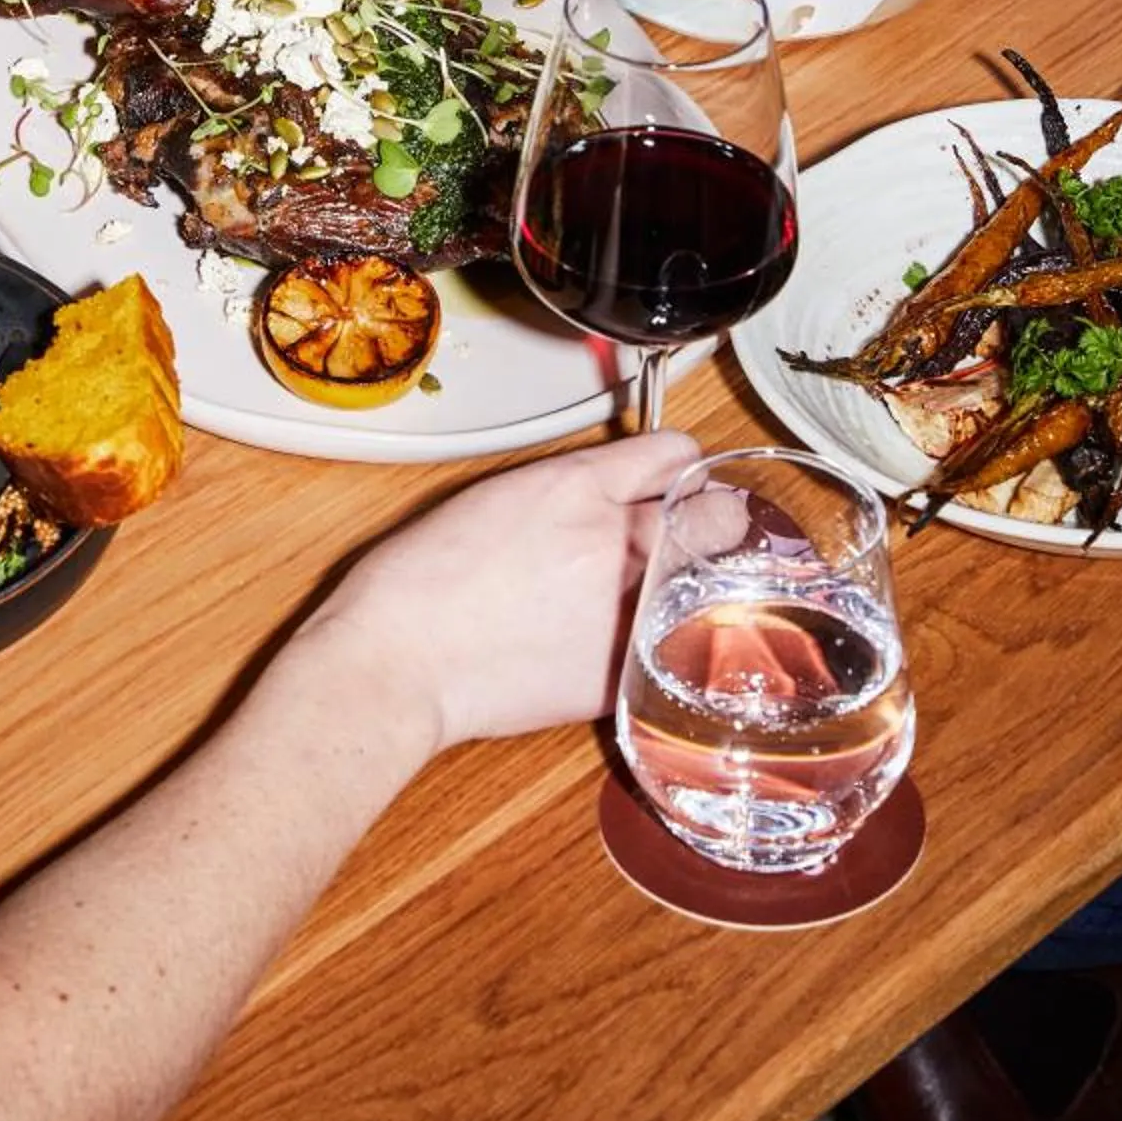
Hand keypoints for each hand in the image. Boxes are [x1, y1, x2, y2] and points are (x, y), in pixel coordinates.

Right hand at [305, 428, 696, 753]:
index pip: (675, 452)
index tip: (674, 481)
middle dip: (710, 518)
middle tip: (693, 533)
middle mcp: (615, 540)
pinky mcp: (624, 668)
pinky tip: (647, 639)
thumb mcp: (501, 496)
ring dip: (701, 580)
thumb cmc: (426, 577)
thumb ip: (571, 490)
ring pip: (714, 581)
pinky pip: (680, 642)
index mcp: (579, 486)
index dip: (676, 466)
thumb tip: (612, 496)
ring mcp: (626, 607)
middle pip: (719, 513)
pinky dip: (673, 638)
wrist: (402, 656)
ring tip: (673, 589)